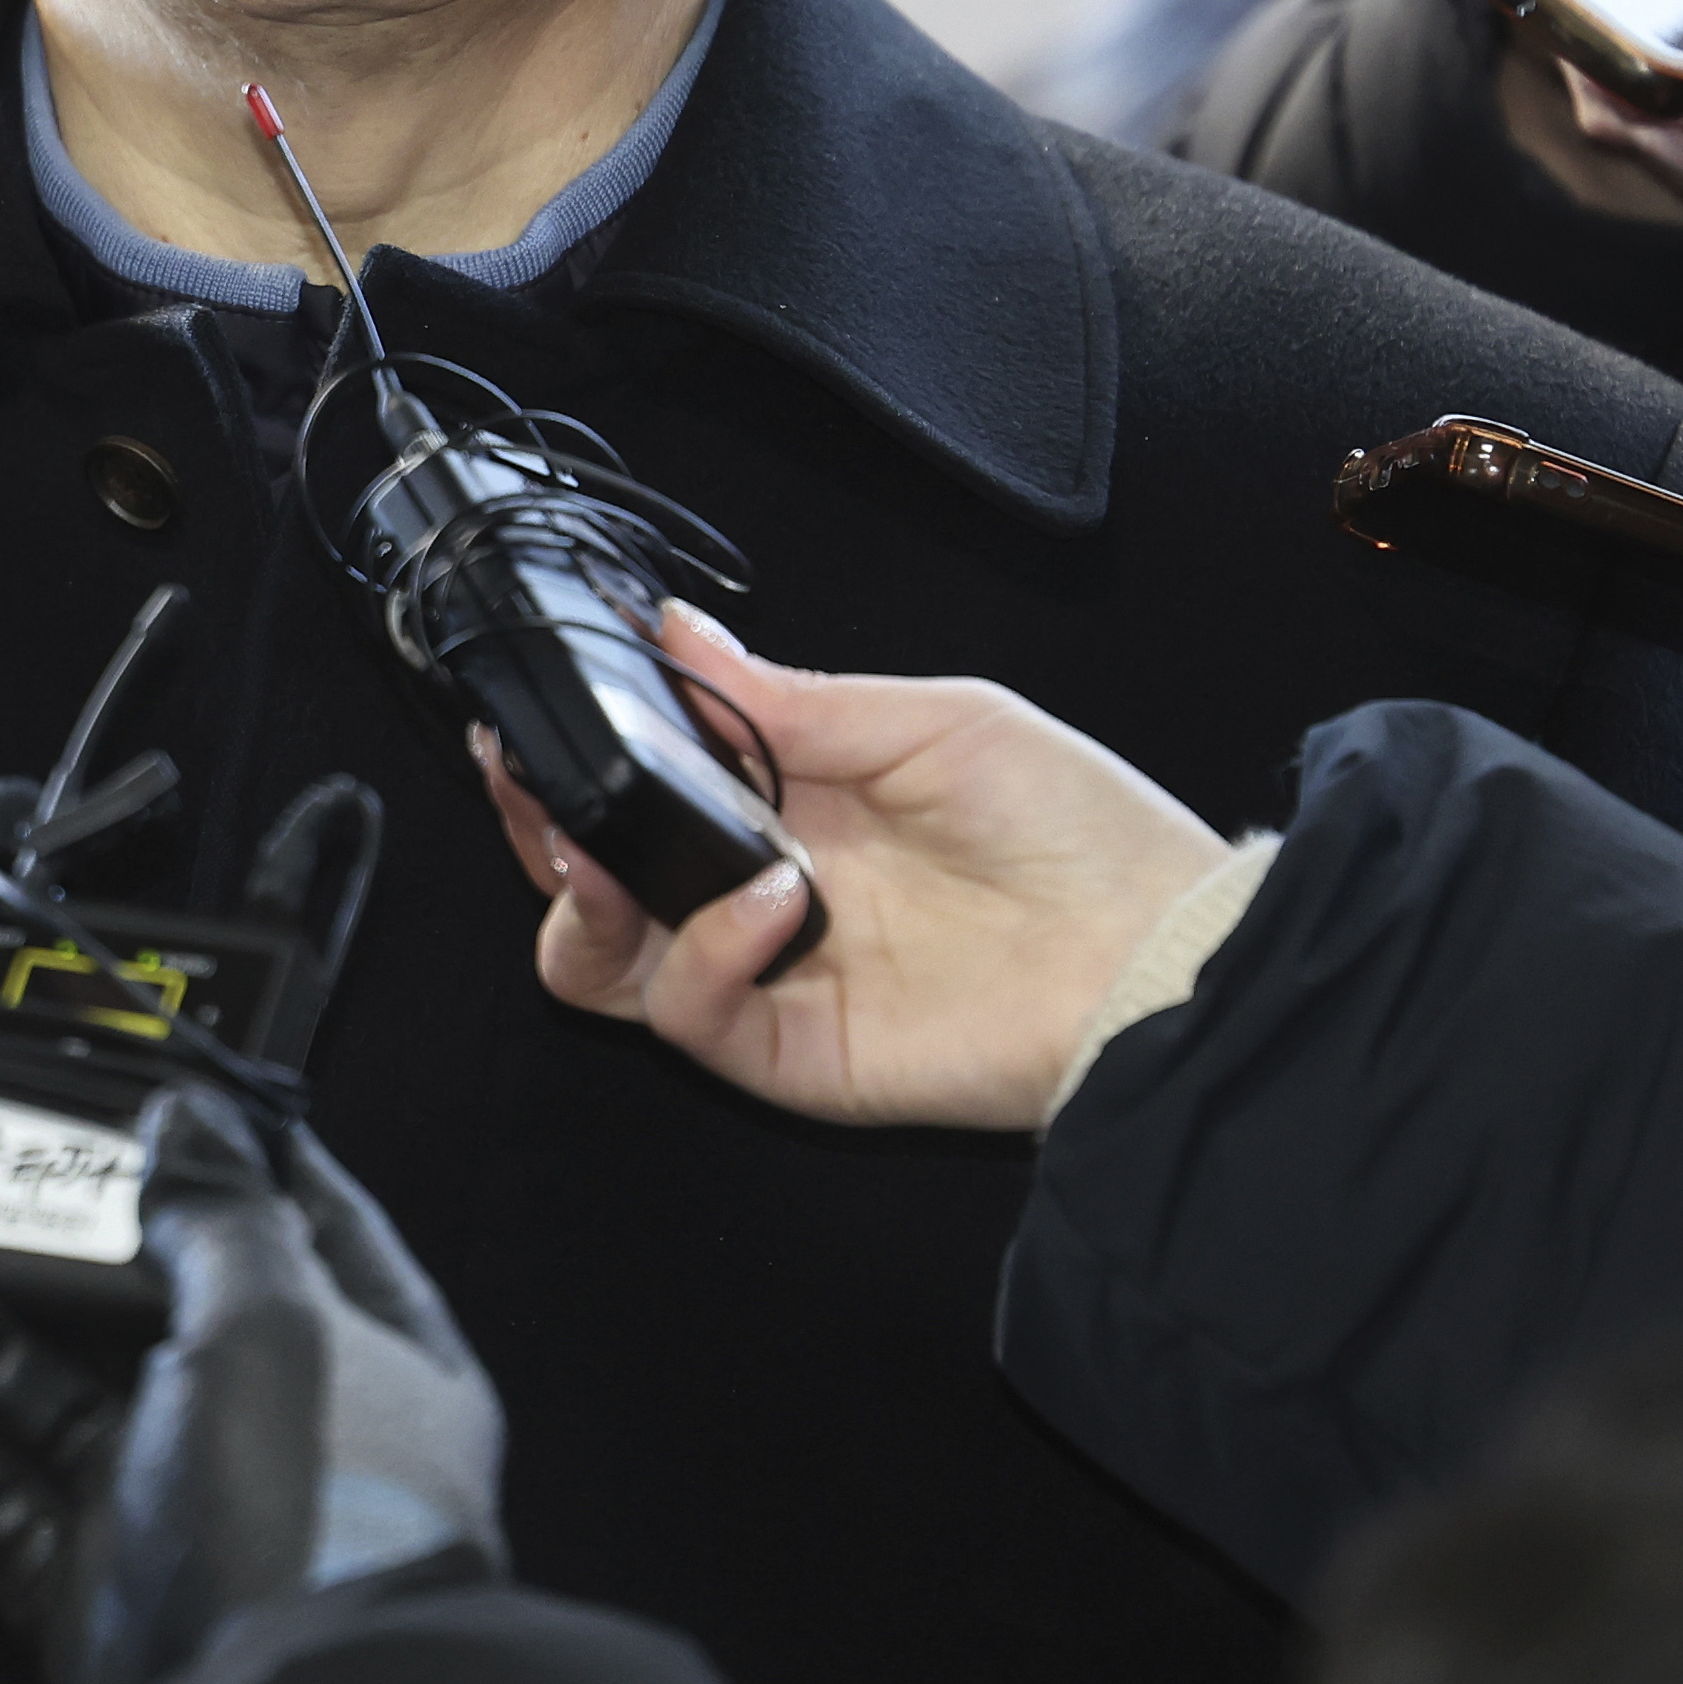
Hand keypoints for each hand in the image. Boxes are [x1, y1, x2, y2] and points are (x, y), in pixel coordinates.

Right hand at [0, 1087, 503, 1683]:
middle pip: (140, 1304)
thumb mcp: (276, 1324)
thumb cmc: (310, 1510)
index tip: (141, 1084)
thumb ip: (221, 1211)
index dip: (226, 1152)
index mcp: (373, 1363)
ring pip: (37, 1392)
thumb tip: (186, 1111)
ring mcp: (168, 1514)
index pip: (305, 1223)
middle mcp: (272, 1431)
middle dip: (34, 1238)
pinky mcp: (80, 1590)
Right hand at [483, 606, 1224, 1136]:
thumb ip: (789, 697)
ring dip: (580, 900)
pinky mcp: (791, 1054)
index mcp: (787, 804)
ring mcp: (768, 978)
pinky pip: (691, 1015)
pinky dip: (703, 952)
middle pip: (593, 881)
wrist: (1158, 949)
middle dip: (540, 829)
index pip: (640, 786)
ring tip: (601, 846)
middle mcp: (758, 892)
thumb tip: (675, 629)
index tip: (531, 709)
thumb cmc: (1076, 828)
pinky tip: (771, 898)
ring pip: (606, 961)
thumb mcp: (931, 719)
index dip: (575, 754)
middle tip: (524, 779)